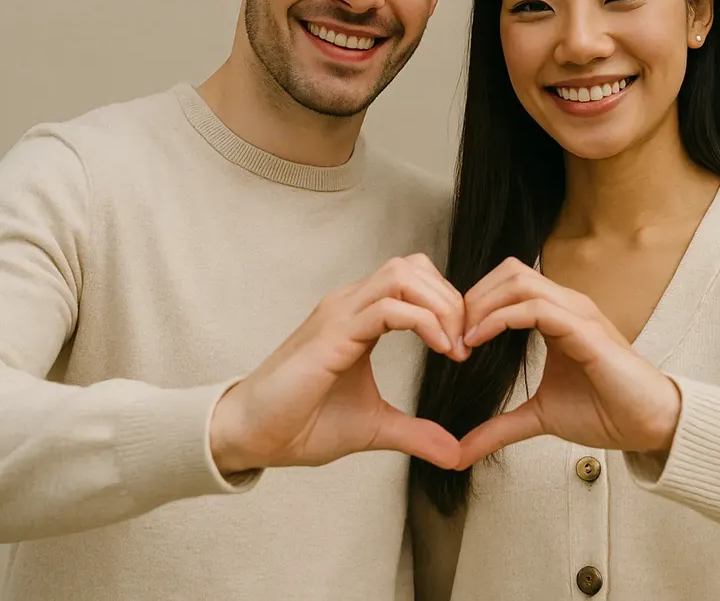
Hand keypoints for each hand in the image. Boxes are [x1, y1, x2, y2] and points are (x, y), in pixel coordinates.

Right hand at [210, 254, 467, 473]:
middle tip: (466, 343)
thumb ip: (416, 433)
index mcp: (360, 316)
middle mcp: (350, 304)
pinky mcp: (333, 334)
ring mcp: (340, 314)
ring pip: (404, 275)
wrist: (253, 437)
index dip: (449, 304)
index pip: (414, 279)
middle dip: (452, 299)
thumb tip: (456, 453)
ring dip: (442, 305)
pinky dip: (425, 322)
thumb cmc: (302, 423)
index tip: (465, 347)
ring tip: (454, 346)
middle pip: (414, 266)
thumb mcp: (375, 428)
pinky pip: (389, 308)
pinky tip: (440, 349)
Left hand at [456, 257, 681, 468]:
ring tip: (463, 338)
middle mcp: (567, 305)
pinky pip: (536, 308)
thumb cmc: (605, 411)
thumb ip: (500, 427)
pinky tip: (479, 340)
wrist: (648, 425)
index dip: (474, 303)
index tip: (451, 337)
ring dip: (482, 305)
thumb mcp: (539, 417)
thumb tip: (461, 451)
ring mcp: (577, 313)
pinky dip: (500, 319)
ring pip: (519, 281)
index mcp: (557, 315)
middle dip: (473, 298)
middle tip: (451, 334)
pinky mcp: (584, 330)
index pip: (507, 283)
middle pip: (508, 272)